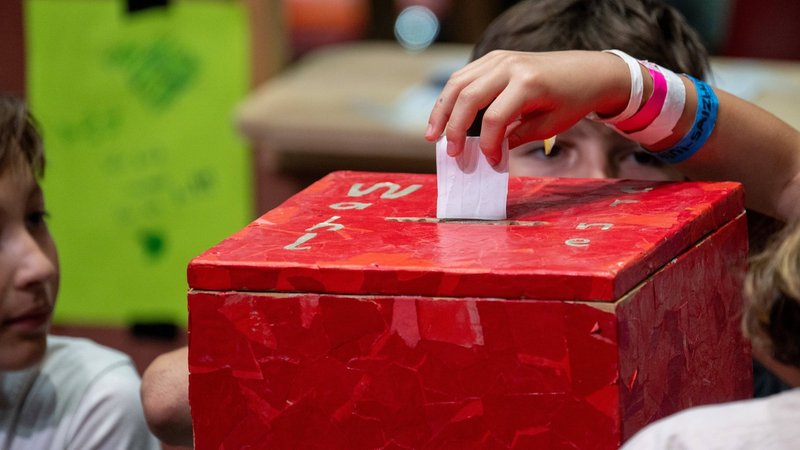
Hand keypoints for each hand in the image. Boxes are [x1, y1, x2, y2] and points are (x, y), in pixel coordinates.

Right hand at [425, 50, 629, 164]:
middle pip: (468, 97)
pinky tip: (445, 116)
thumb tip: (486, 152)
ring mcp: (500, 58)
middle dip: (454, 128)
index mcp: (528, 83)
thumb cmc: (572, 100)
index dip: (487, 145)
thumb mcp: (548, 125)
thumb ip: (515, 137)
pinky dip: (451, 97)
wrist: (589, 71)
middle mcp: (510, 66)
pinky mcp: (495, 57)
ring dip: (442, 110)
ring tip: (432, 135)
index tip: (490, 162)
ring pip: (458, 83)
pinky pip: (464, 76)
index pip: (494, 118)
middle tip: (450, 153)